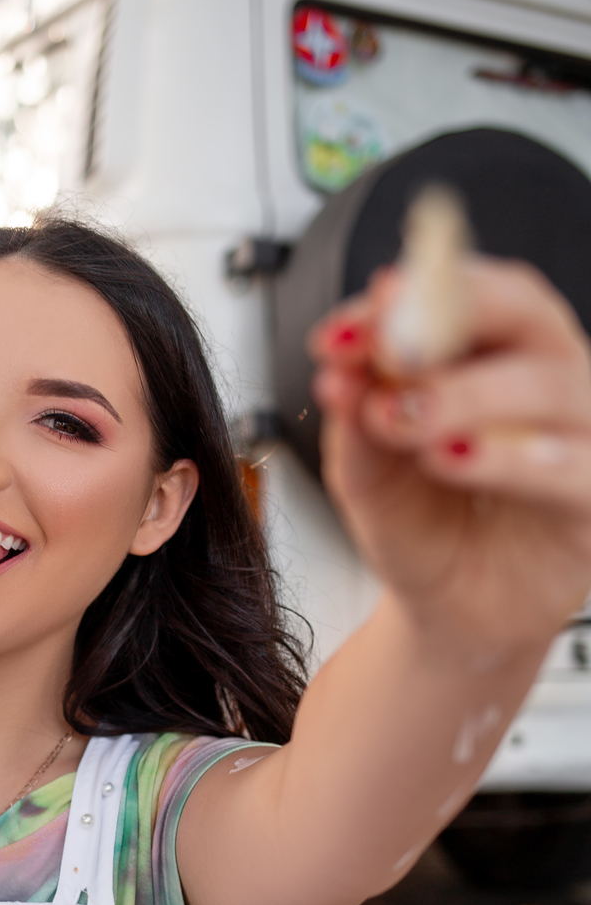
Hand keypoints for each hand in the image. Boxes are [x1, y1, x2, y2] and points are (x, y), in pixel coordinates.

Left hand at [310, 258, 590, 654]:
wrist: (450, 612)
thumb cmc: (424, 528)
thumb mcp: (368, 474)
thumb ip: (355, 422)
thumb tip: (337, 373)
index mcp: (490, 353)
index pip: (463, 292)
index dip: (405, 298)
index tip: (342, 334)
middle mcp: (545, 379)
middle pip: (524, 312)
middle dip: (452, 321)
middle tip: (388, 355)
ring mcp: (581, 435)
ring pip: (550, 387)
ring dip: (471, 396)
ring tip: (406, 421)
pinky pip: (575, 468)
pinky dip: (513, 460)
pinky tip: (456, 459)